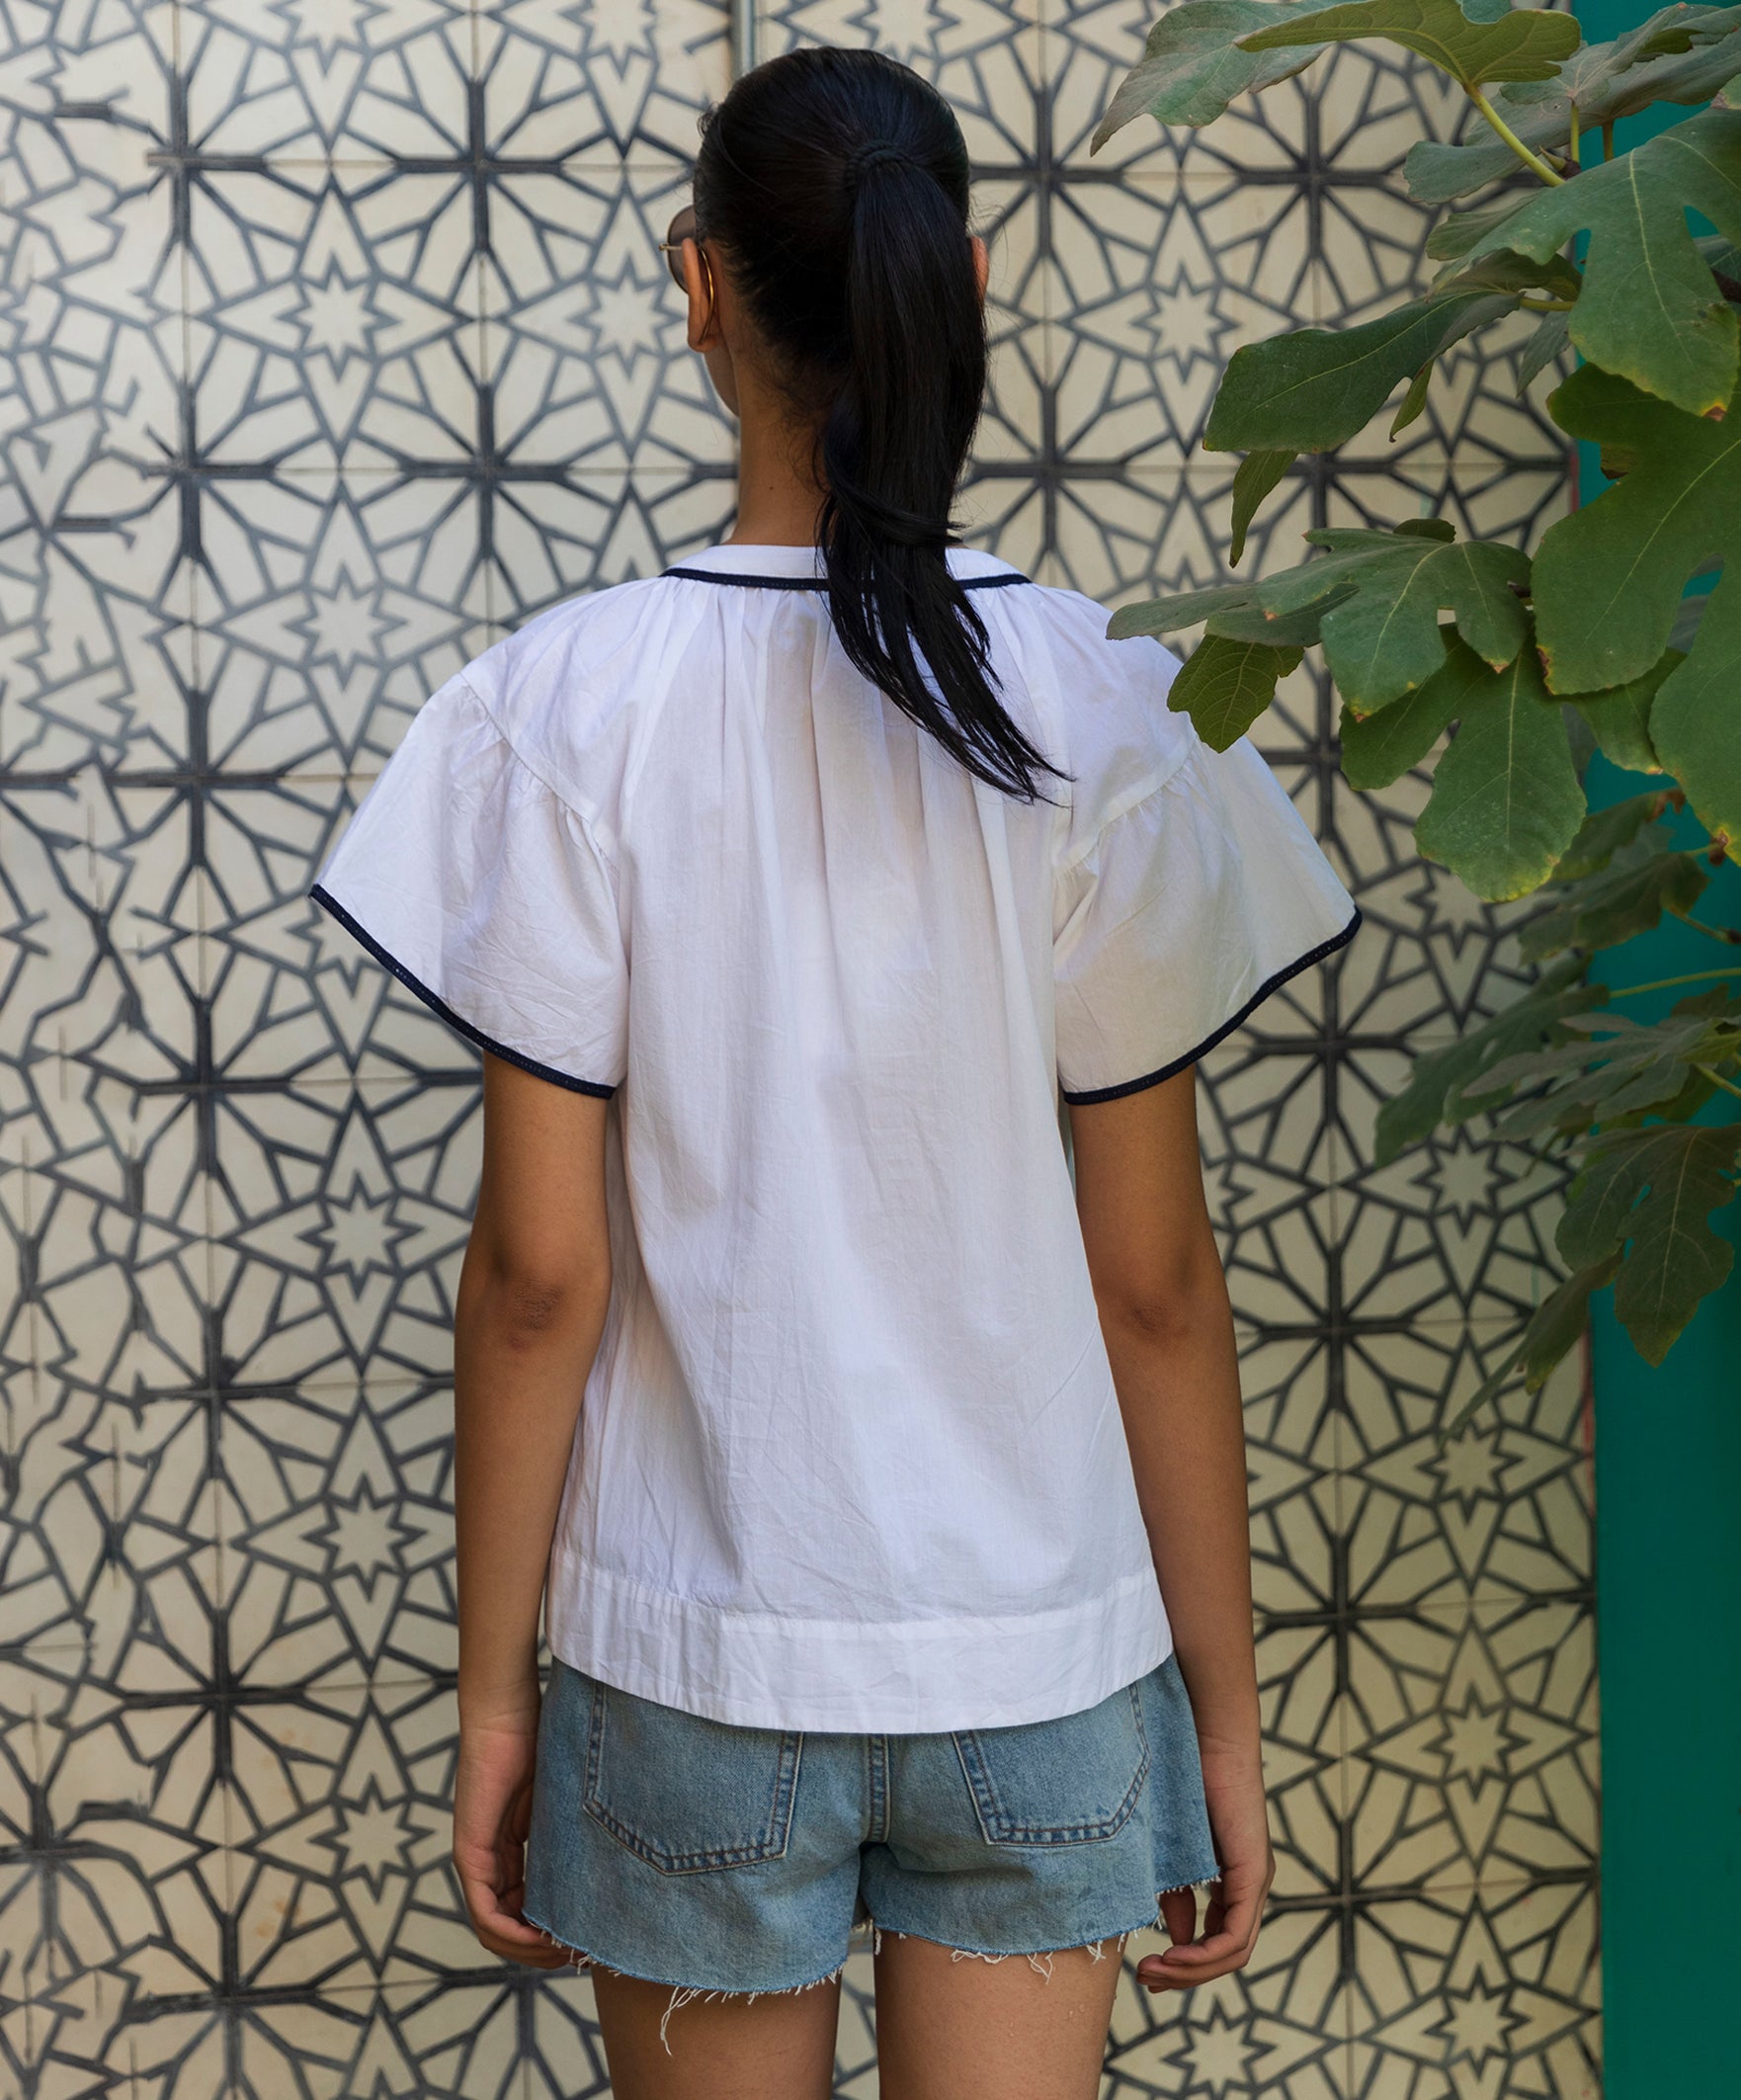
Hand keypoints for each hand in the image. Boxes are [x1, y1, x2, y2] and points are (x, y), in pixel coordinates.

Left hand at [453, 1704, 571, 1968]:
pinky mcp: (470, 1854)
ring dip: (530, 1950)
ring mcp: (476, 1860)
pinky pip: (485, 1913)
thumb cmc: (540, 1742)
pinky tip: (543, 1937)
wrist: (508, 1712)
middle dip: (544, 1950)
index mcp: (509, 1852)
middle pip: (509, 1929)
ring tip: (566, 1951)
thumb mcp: (563, 1801)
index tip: (587, 1936)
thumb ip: (572, 1832)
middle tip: (582, 1954)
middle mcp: (488, 1862)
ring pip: (495, 1930)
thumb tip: (614, 1860)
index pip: (525, 1911)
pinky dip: (513, 1934)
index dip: (553, 1933)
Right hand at [1138, 1748, 1273, 1993]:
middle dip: (1186, 1976)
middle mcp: (1251, 1887)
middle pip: (1228, 1956)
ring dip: (1193, 1970)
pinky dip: (1207, 1953)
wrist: (1207, 1738)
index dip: (1185, 1964)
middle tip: (1147, 1980)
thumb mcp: (1174, 1852)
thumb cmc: (1185, 1780)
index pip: (1219, 1942)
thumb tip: (1178, 1939)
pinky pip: (1237, 1934)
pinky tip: (1176, 1954)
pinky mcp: (1253, 1874)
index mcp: (1234, 1881)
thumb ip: (1176, 1893)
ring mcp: (1256, 1882)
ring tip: (1155, 1971)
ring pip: (1235, 1952)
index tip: (1147, 1968)